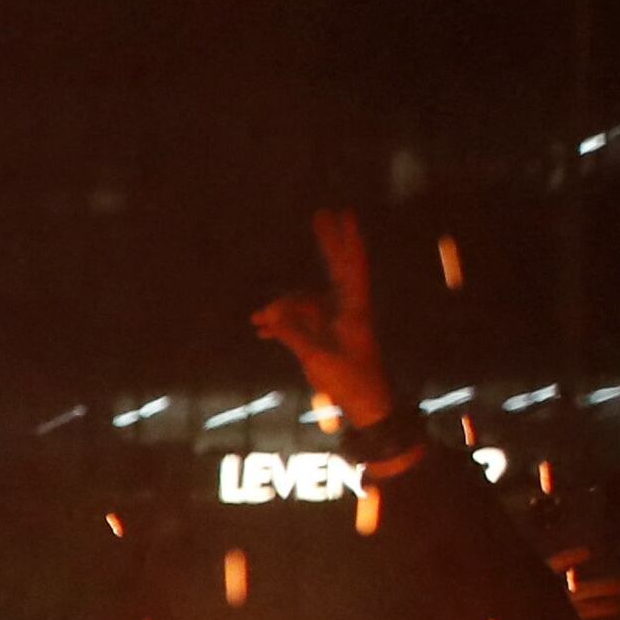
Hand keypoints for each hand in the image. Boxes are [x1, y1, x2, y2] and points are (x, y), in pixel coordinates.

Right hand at [250, 208, 396, 435]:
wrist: (363, 404)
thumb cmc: (349, 381)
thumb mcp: (318, 358)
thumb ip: (294, 332)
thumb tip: (270, 312)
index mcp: (354, 308)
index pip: (350, 266)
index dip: (346, 240)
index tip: (342, 215)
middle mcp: (347, 307)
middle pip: (336, 267)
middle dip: (326, 243)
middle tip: (320, 215)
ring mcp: (335, 320)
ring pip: (306, 301)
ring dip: (281, 308)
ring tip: (256, 321)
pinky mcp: (326, 334)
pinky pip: (300, 320)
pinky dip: (282, 323)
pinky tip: (262, 330)